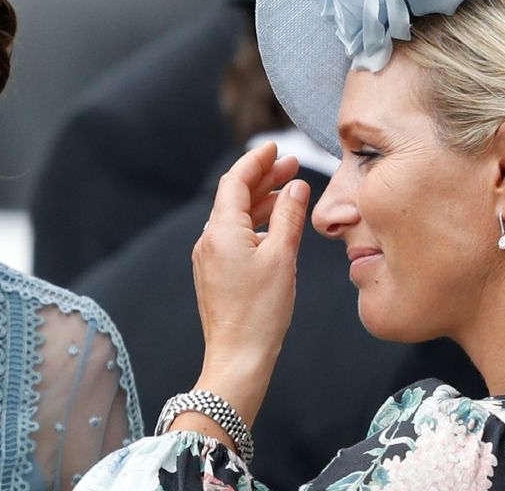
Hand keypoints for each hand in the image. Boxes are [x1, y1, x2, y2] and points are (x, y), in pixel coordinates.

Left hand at [182, 142, 308, 432]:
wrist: (238, 357)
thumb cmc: (262, 311)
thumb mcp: (283, 257)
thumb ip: (289, 216)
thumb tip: (296, 186)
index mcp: (222, 230)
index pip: (235, 181)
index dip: (256, 161)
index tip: (276, 147)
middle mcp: (209, 240)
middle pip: (234, 197)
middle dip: (263, 178)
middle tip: (292, 165)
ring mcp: (209, 258)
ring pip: (235, 217)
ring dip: (261, 202)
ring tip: (289, 192)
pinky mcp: (214, 274)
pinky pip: (233, 237)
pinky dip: (255, 224)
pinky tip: (275, 227)